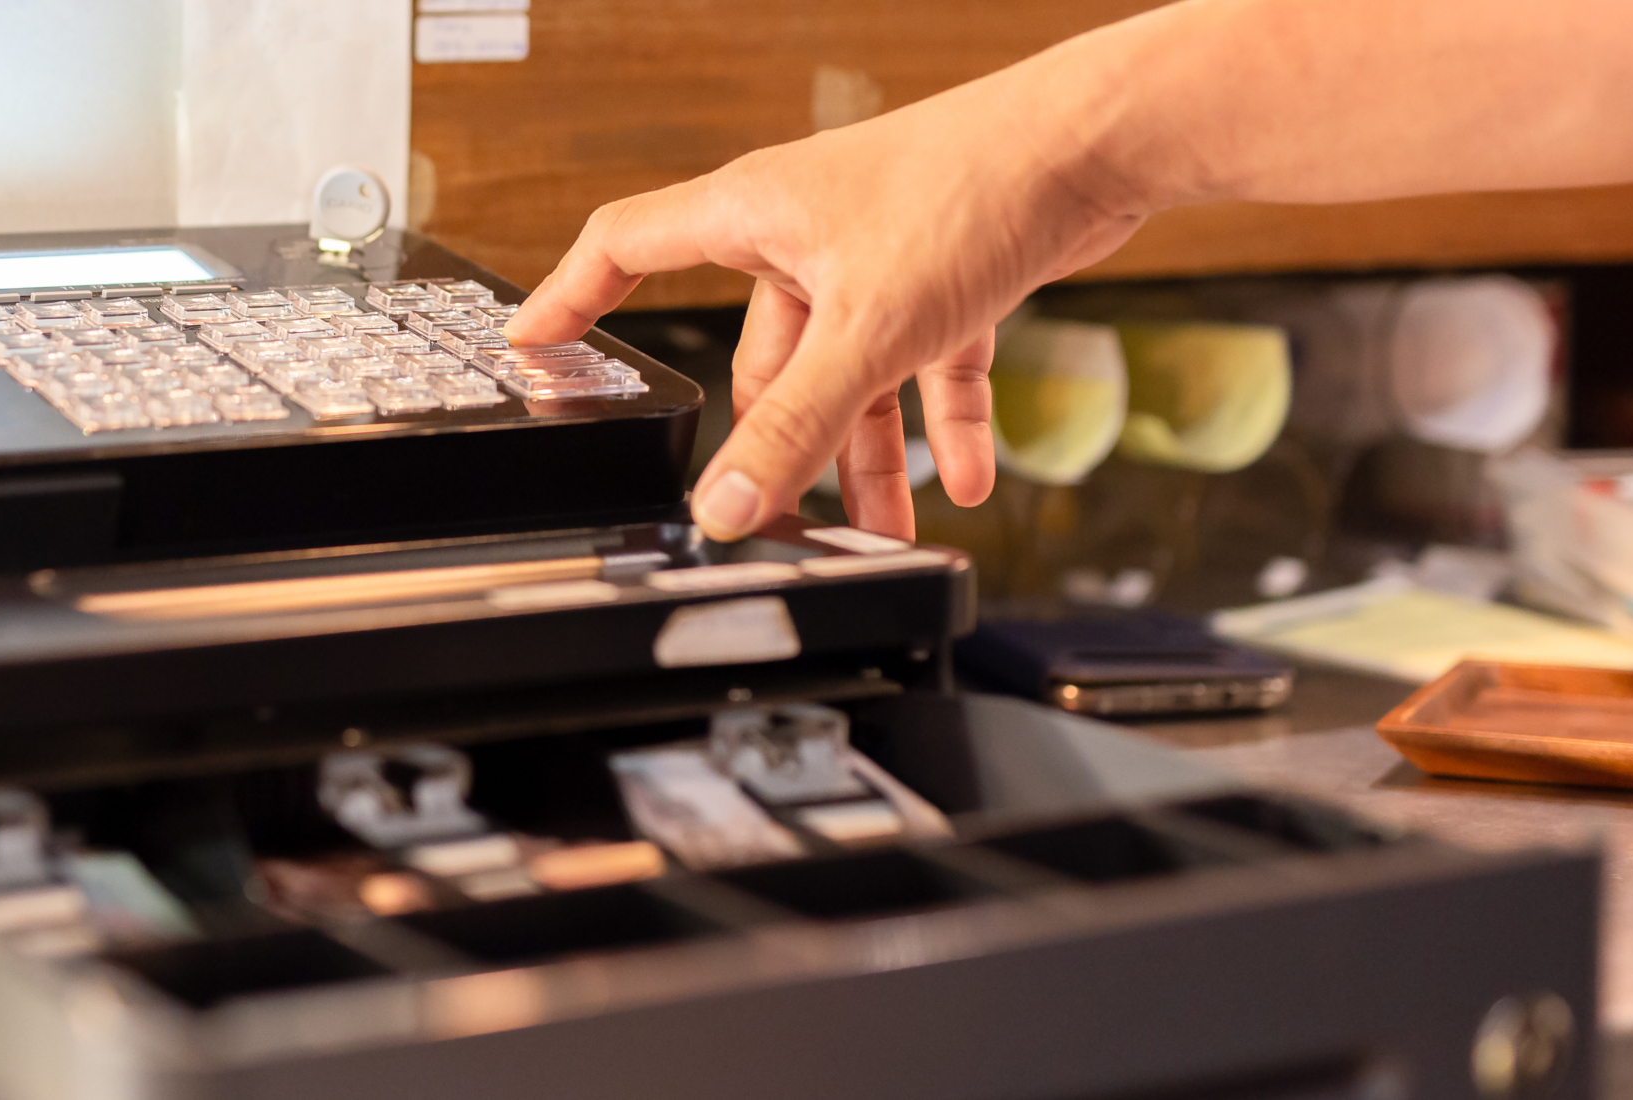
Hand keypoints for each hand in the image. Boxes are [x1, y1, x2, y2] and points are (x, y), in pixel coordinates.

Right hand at [503, 41, 1152, 542]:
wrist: (1095, 145)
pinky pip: (928, 363)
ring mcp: (875, 252)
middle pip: (761, 354)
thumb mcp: (869, 331)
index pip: (627, 248)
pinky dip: (944, 421)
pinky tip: (970, 480)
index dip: (574, 298)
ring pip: (850, 372)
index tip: (536, 347)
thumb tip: (726, 504)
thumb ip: (796, 426)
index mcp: (753, 213)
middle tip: (778, 519)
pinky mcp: (944, 272)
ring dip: (869, 453)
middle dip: (777, 444)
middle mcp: (805, 229)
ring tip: (887, 530)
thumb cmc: (974, 188)